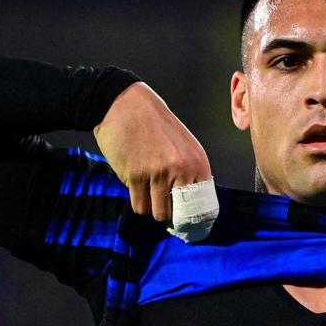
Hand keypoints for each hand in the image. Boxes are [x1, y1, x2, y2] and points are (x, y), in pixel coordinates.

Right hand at [93, 81, 212, 223]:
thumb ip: (189, 170)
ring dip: (152, 208)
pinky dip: (138, 201)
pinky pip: (139, 205)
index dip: (192, 217)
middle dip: (171, 215)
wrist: (123, 104)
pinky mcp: (135, 176)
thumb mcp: (183, 144)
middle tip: (164, 209)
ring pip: (157, 213)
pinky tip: (136, 185)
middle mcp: (181, 169)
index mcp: (197, 162)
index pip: (202, 204)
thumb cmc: (154, 124)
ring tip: (148, 192)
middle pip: (179, 214)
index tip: (185, 222)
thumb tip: (190, 203)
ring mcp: (158, 173)